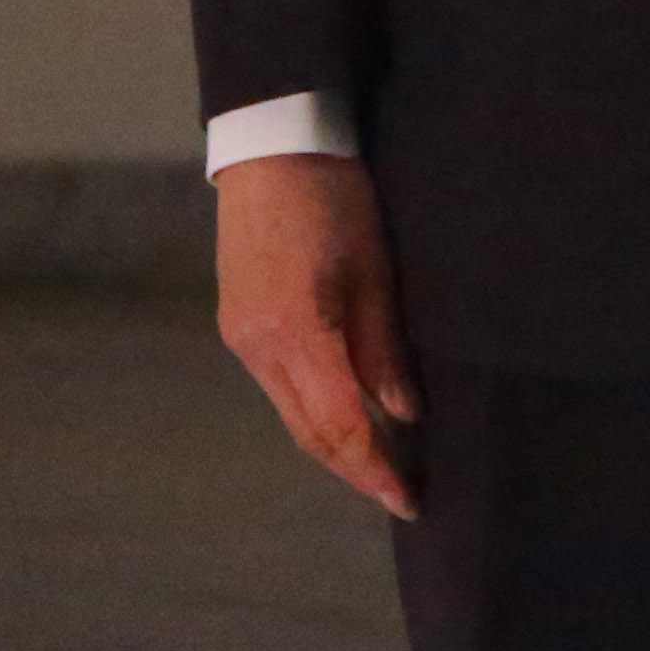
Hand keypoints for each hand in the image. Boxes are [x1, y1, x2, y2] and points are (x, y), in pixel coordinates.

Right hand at [214, 152, 417, 517]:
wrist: (274, 148)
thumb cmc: (336, 197)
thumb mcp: (375, 267)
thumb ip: (384, 346)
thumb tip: (405, 414)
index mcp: (298, 332)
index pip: (342, 425)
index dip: (376, 470)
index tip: (409, 502)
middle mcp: (259, 347)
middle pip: (310, 433)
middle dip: (356, 471)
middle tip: (402, 497)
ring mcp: (243, 339)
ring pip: (293, 415)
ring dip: (334, 447)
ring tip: (381, 469)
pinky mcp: (239, 325)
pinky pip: (281, 388)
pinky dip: (315, 412)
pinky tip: (346, 420)